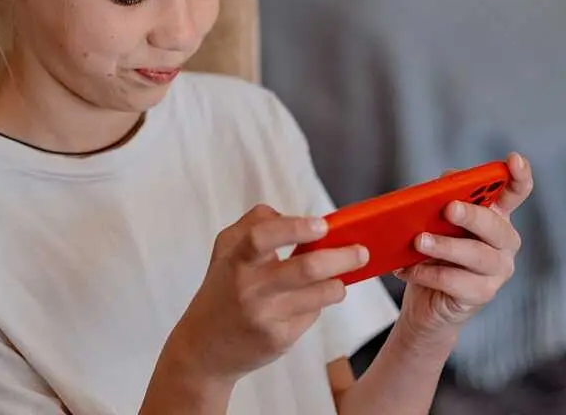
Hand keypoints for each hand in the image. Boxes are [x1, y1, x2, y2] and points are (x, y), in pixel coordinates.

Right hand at [167, 204, 368, 383]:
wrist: (204, 348)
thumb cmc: (221, 290)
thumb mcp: (225, 250)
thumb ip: (254, 224)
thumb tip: (296, 217)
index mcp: (236, 260)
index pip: (263, 237)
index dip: (295, 228)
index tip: (322, 225)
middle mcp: (249, 289)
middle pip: (306, 269)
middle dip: (342, 257)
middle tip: (361, 252)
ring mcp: (264, 317)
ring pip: (320, 295)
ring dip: (338, 284)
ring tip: (340, 279)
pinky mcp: (278, 340)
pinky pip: (311, 315)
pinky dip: (318, 305)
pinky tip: (310, 302)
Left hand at [394, 152, 533, 335]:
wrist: (425, 300)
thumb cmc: (432, 254)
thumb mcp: (434, 221)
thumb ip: (441, 198)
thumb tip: (442, 184)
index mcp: (495, 215)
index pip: (516, 192)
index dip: (519, 175)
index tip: (514, 160)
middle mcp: (504, 242)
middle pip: (495, 225)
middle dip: (472, 215)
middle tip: (449, 208)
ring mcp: (498, 270)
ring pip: (477, 255)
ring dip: (446, 246)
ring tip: (419, 241)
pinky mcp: (483, 294)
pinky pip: (457, 282)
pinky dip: (428, 273)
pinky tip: (407, 269)